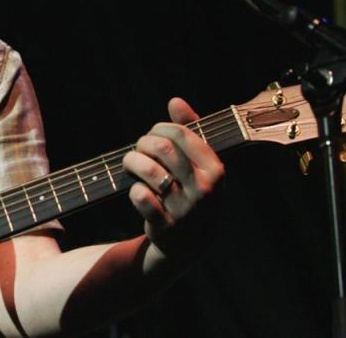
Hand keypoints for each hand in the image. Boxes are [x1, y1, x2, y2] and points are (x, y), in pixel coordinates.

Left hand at [122, 97, 224, 257]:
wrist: (191, 243)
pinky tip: (138, 191)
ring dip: (131, 162)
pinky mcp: (166, 225)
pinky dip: (133, 190)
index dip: (159, 128)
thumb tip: (175, 101)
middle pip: (161, 148)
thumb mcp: (199, 163)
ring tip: (131, 165)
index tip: (154, 135)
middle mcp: (204, 188)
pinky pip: (140, 196)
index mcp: (215, 168)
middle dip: (143, 143)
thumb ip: (190, 130)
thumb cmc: (192, 192)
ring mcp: (185, 208)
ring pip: (148, 170)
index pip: (180, 133)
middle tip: (139, 150)